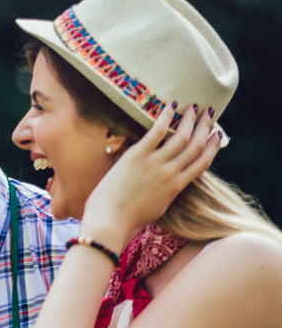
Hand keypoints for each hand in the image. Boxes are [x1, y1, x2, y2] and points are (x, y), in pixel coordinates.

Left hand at [82, 102, 222, 249]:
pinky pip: (156, 132)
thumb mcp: (156, 208)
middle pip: (196, 145)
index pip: (202, 162)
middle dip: (205, 127)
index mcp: (177, 187)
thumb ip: (165, 193)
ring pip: (181, 136)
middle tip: (209, 113)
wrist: (109, 221)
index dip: (212, 147)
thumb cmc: (127, 219)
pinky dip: (165, 117)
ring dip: (190, 120)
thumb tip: (167, 186)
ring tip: (194, 107)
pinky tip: (171, 106)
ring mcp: (155, 164)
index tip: (217, 135)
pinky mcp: (137, 157)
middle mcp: (171, 173)